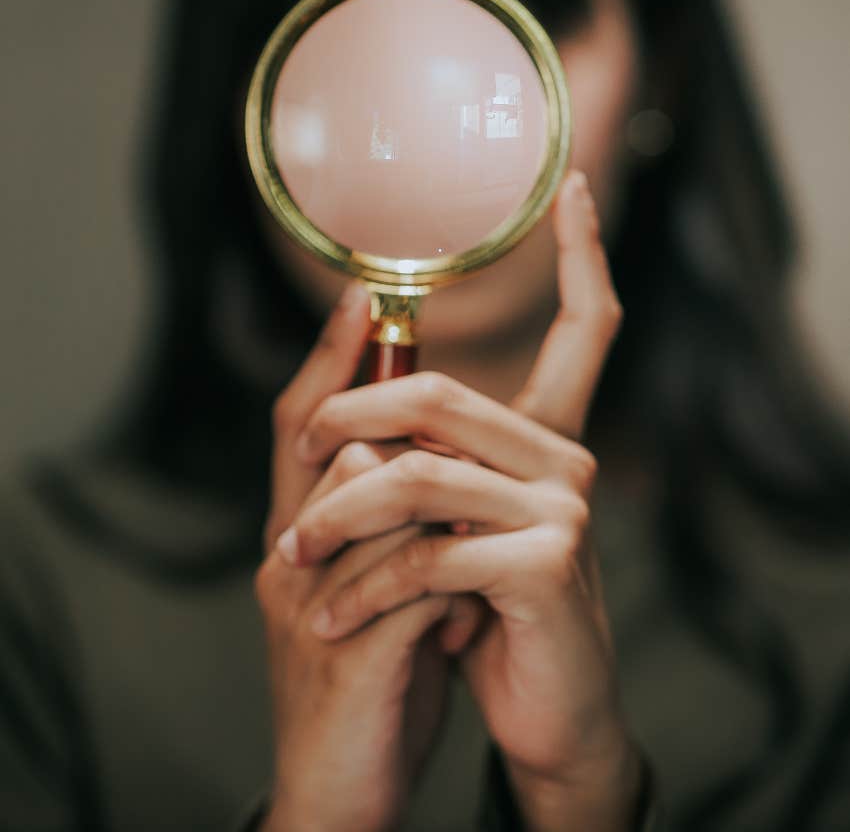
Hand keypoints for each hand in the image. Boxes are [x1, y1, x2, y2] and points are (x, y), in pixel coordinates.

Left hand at [277, 172, 641, 830]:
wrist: (549, 711)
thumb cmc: (491, 609)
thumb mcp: (457, 524)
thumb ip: (433, 459)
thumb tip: (354, 400)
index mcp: (552, 440)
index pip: (588, 329)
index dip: (585, 254)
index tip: (572, 187)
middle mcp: (569, 461)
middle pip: (441, 396)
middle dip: (350, 412)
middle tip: (304, 443)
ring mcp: (563, 511)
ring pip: (415, 473)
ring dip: (334, 515)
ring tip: (293, 555)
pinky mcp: (543, 567)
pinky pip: (421, 553)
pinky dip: (362, 587)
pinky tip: (333, 614)